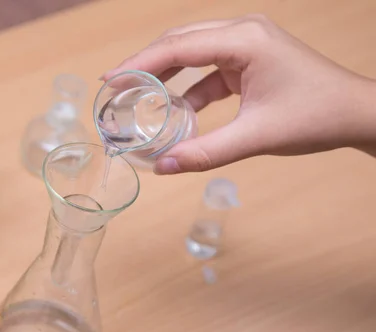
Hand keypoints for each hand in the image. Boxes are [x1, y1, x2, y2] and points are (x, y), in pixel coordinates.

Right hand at [102, 14, 375, 174]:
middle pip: (180, 41)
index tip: (111, 80)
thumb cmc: (315, 116)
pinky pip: (208, 71)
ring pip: (192, 53)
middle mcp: (243, 33)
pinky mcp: (249, 61)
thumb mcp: (255, 136)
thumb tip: (162, 168)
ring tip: (137, 96)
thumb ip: (205, 152)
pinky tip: (176, 109)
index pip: (179, 47)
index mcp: (245, 40)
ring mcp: (246, 45)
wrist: (356, 114)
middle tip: (115, 86)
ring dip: (165, 74)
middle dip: (146, 64)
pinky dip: (189, 89)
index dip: (140, 64)